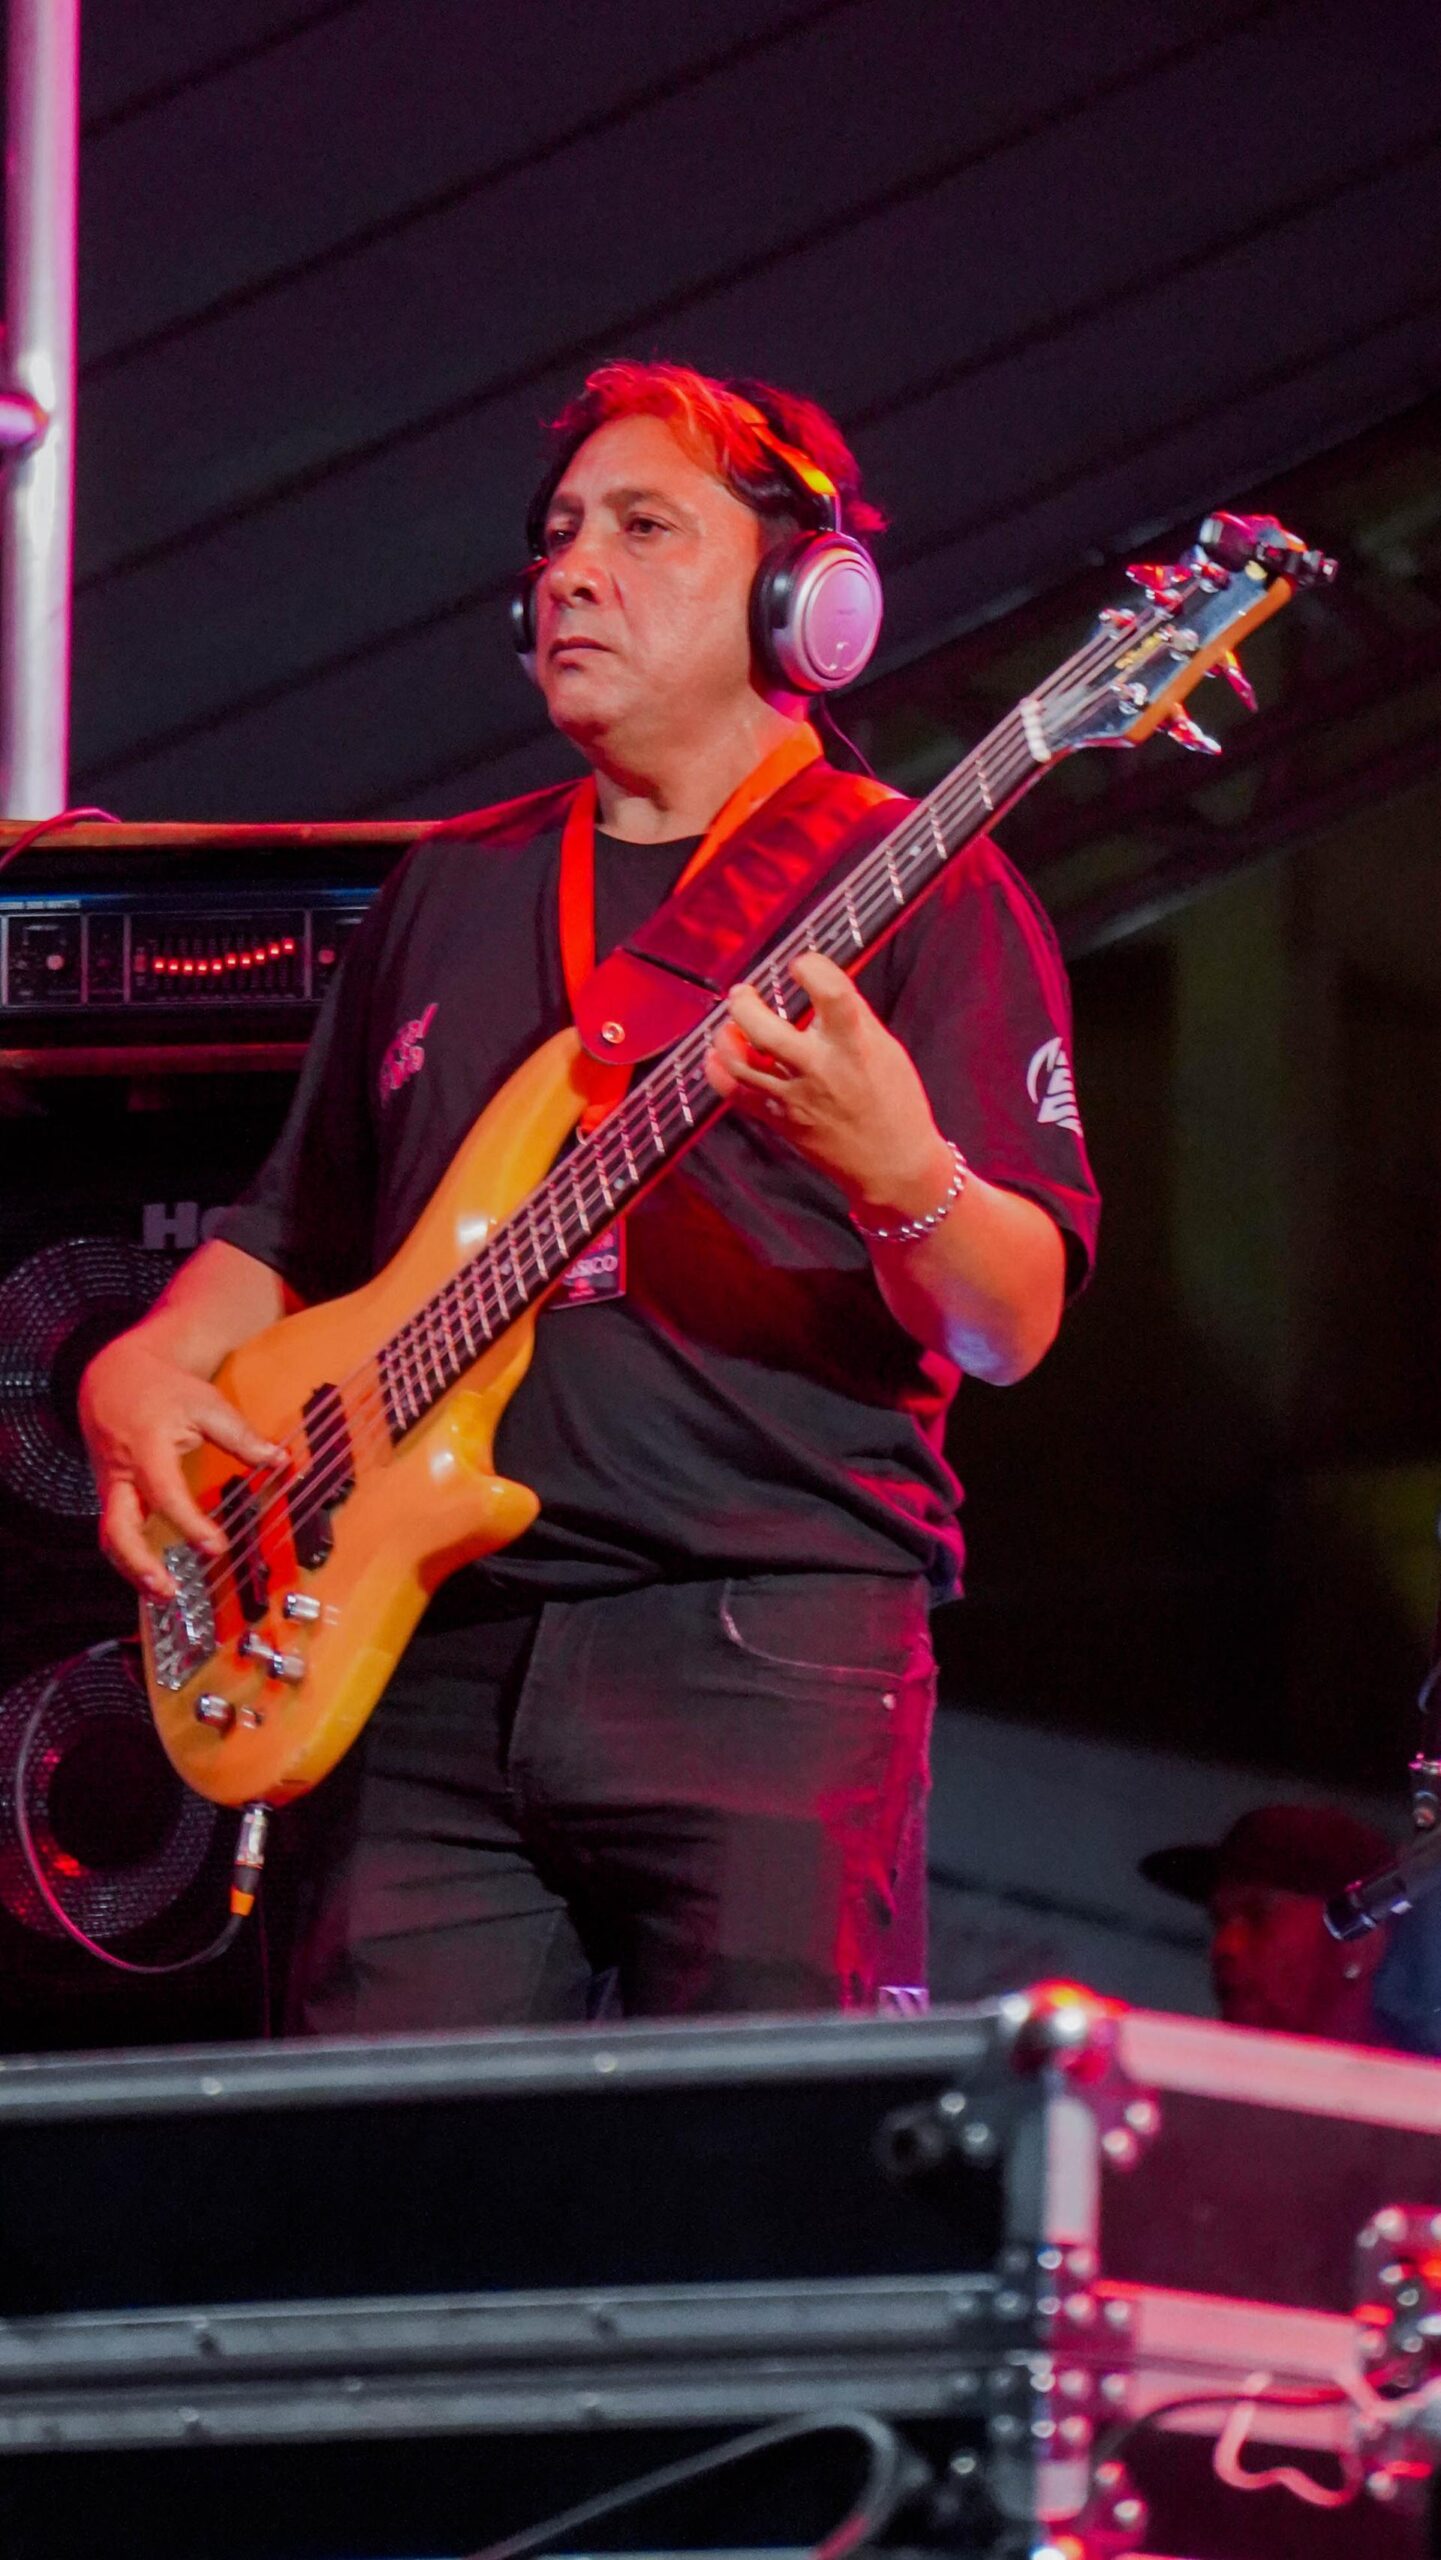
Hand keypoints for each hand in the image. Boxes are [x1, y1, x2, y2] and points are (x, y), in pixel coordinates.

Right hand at [79, 1332, 281, 1598]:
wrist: (114, 1377)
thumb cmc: (162, 1389)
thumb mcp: (205, 1403)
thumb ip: (240, 1435)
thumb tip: (278, 1460)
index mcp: (145, 1448)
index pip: (165, 1493)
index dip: (190, 1524)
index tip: (216, 1546)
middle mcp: (121, 1474)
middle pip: (117, 1528)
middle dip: (139, 1563)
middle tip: (168, 1588)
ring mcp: (110, 1487)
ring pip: (110, 1538)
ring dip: (133, 1570)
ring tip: (164, 1593)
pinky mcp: (110, 1495)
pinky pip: (116, 1531)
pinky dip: (133, 1557)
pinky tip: (156, 1576)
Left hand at [703, 950, 951, 1215]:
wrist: (892, 1163)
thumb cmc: (895, 1102)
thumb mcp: (886, 1049)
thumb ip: (853, 1017)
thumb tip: (822, 984)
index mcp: (854, 1046)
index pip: (830, 993)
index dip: (811, 966)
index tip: (802, 964)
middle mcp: (819, 1070)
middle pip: (764, 1030)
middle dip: (745, 1003)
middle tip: (744, 992)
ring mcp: (794, 1098)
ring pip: (741, 1063)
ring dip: (725, 1036)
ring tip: (731, 1023)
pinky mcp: (780, 1120)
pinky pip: (736, 1094)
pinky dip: (718, 1072)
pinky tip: (718, 1056)